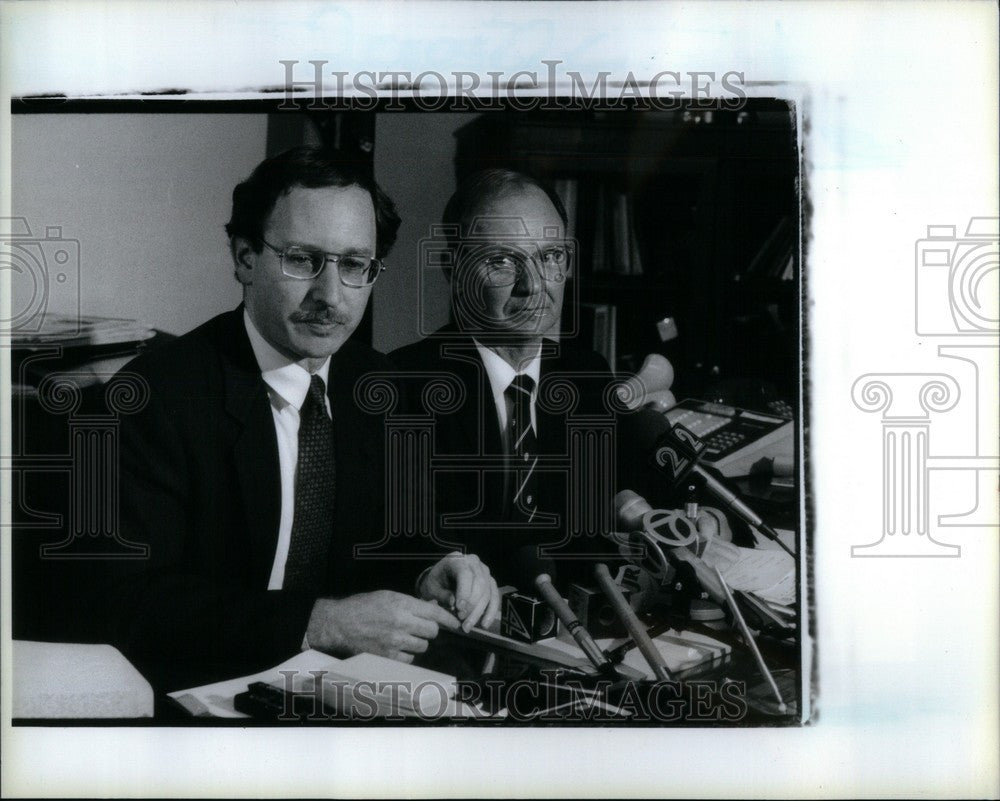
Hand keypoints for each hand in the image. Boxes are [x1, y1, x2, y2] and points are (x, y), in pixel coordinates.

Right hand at [305, 590, 459, 662]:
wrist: (339, 624)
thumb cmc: (362, 607)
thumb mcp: (388, 596)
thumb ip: (410, 604)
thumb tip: (432, 608)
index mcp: (401, 604)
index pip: (434, 612)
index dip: (448, 619)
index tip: (457, 623)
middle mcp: (401, 622)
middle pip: (432, 631)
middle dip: (428, 630)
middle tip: (418, 628)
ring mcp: (395, 641)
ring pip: (423, 646)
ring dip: (417, 643)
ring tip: (403, 637)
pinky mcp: (388, 657)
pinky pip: (410, 659)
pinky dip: (406, 656)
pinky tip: (396, 648)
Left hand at [417, 552, 499, 632]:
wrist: (441, 578)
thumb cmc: (436, 582)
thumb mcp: (432, 587)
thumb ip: (442, 594)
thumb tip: (453, 603)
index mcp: (457, 559)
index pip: (465, 574)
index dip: (464, 592)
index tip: (459, 609)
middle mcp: (474, 562)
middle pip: (479, 583)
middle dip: (472, 605)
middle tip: (461, 620)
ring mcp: (484, 571)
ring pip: (487, 592)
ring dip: (479, 612)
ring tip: (468, 626)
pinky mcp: (490, 582)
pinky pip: (494, 597)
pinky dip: (490, 611)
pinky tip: (484, 624)